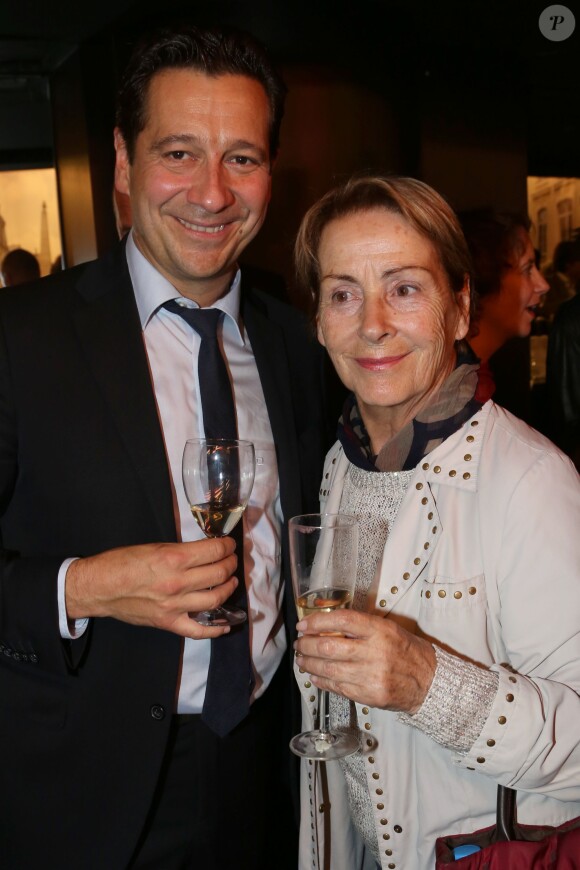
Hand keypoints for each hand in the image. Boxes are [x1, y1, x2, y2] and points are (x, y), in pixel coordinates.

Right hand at [66, 538, 238, 638]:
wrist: (99, 587)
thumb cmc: (122, 562)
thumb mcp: (154, 547)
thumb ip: (180, 551)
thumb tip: (204, 551)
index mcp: (173, 559)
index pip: (214, 551)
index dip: (227, 546)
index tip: (229, 544)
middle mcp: (177, 583)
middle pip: (218, 574)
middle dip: (230, 564)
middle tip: (231, 560)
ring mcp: (174, 606)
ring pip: (215, 599)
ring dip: (228, 588)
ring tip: (230, 581)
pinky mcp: (168, 623)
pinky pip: (198, 631)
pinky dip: (216, 629)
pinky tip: (227, 624)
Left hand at [294, 610, 435, 713]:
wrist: (430, 682)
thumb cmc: (407, 651)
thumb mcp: (388, 629)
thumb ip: (361, 627)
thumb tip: (326, 626)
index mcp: (380, 630)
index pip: (342, 621)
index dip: (317, 621)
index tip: (303, 624)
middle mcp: (375, 652)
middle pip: (329, 647)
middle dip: (307, 645)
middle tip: (299, 643)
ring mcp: (371, 676)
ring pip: (329, 669)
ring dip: (309, 664)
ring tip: (302, 659)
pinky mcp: (369, 696)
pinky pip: (338, 687)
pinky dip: (321, 680)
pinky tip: (314, 675)